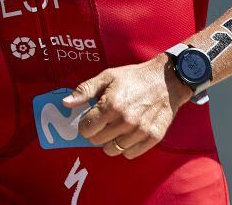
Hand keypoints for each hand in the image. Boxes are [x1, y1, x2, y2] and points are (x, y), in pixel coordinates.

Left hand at [63, 54, 192, 158]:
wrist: (166, 79)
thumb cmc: (134, 77)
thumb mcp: (107, 77)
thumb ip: (85, 90)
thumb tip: (66, 103)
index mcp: (111, 105)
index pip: (86, 129)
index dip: (85, 124)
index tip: (90, 119)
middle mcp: (125, 120)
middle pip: (97, 141)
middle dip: (96, 132)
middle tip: (103, 121)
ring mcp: (140, 131)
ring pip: (112, 150)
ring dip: (110, 141)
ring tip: (115, 128)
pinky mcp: (153, 137)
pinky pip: (130, 154)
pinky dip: (126, 147)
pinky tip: (128, 134)